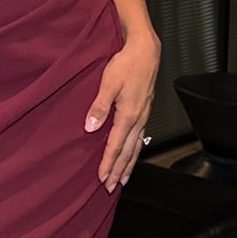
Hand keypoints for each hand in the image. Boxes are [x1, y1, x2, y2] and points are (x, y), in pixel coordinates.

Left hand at [84, 34, 159, 191]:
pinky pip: (140, 137)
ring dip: (128, 164)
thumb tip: (90, 128)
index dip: (108, 163)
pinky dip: (135, 150)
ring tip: (122, 179)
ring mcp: (144, 115)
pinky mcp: (145, 110)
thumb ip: (99, 107)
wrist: (145, 50)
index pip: (116, 145)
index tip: (101, 177)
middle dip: (119, 170)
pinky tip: (132, 154)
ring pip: (136, 146)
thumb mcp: (108, 84)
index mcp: (129, 115)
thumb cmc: (126, 64)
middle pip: (128, 151)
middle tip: (110, 187)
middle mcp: (139, 119)